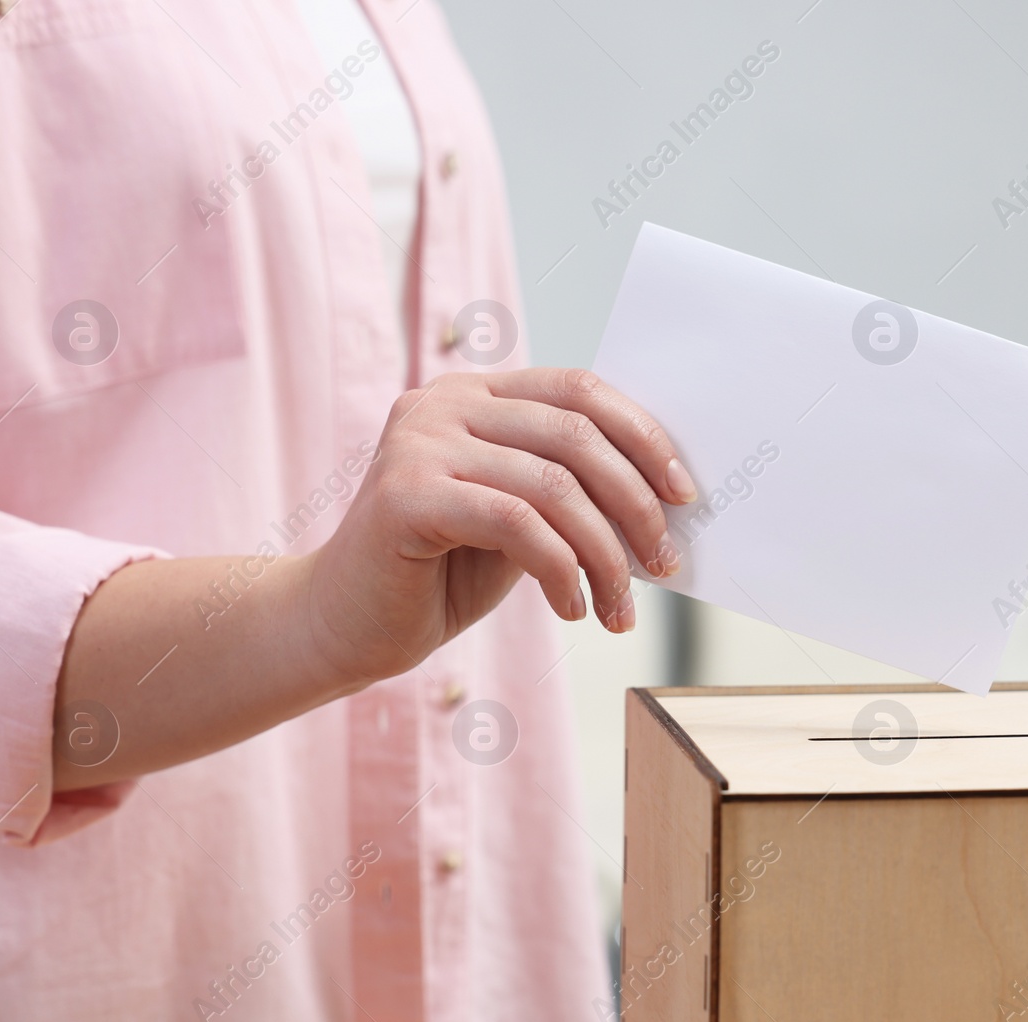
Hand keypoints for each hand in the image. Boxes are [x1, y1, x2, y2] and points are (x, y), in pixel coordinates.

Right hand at [295, 368, 697, 688]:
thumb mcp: (520, 517)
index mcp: (476, 392)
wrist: (345, 625)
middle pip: (574, 434)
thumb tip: (664, 497)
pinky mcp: (404, 493)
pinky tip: (570, 607)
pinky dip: (560, 570)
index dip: (642, 436)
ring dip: (604, 554)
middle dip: (635, 504)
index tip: (683, 493)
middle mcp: (444, 401)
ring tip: (617, 606)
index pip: (578, 390)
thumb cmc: (440, 573)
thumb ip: (569, 489)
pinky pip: (516, 522)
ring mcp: (419, 441)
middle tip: (664, 562)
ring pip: (553, 485)